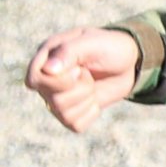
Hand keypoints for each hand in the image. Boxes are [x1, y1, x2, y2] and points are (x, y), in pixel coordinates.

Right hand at [26, 26, 142, 132]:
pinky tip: (94, 98)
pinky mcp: (70, 111)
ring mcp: (56, 96)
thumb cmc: (109, 47)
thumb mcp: (93, 42)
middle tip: (88, 74)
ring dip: (87, 98)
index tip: (80, 69)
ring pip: (63, 113)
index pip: (35, 80)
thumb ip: (68, 52)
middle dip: (81, 88)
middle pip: (53, 100)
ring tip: (92, 83)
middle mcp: (46, 79)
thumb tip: (47, 70)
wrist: (129, 63)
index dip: (61, 80)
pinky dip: (91, 112)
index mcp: (45, 58)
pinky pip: (75, 124)